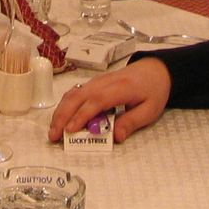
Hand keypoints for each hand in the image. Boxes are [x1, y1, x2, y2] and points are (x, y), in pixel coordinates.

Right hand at [47, 58, 171, 142]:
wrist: (155, 70)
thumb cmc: (153, 91)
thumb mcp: (150, 110)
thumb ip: (132, 123)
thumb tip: (116, 138)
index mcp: (119, 89)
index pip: (95, 102)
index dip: (81, 116)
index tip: (70, 131)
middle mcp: (103, 83)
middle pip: (77, 97)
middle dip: (62, 116)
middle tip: (53, 136)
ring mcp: (96, 82)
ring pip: (72, 94)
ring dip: (60, 112)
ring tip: (53, 131)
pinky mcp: (93, 84)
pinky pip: (75, 93)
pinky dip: (65, 106)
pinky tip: (61, 119)